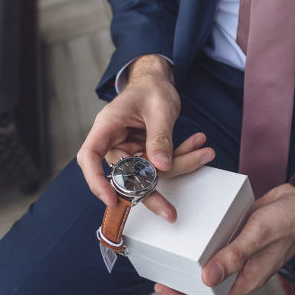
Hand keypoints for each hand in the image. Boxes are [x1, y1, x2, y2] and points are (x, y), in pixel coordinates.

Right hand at [76, 54, 213, 220]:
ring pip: (149, 174)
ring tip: (205, 151)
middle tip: (170, 212)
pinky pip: (161, 166)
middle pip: (125, 176)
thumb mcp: (159, 108)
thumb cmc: (152, 89)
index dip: (96, 181)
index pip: (89, 157)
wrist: (157, 83)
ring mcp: (129, 152)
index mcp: (107, 126)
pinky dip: (182, 157)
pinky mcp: (144, 156)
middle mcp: (114, 143)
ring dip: (180, 165)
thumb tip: (161, 166)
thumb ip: (160, 136)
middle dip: (151, 193)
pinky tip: (198, 145)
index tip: (111, 199)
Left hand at [155, 182, 294, 294]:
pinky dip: (205, 237)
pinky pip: (218, 240)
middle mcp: (242, 268)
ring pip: (212, 260)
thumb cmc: (289, 222)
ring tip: (171, 246)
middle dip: (184, 278)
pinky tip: (192, 224)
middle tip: (161, 265)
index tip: (163, 287)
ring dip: (193, 257)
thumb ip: (233, 257)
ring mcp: (241, 250)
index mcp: (247, 278)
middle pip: (207, 282)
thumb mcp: (258, 237)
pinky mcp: (241, 233)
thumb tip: (205, 279)